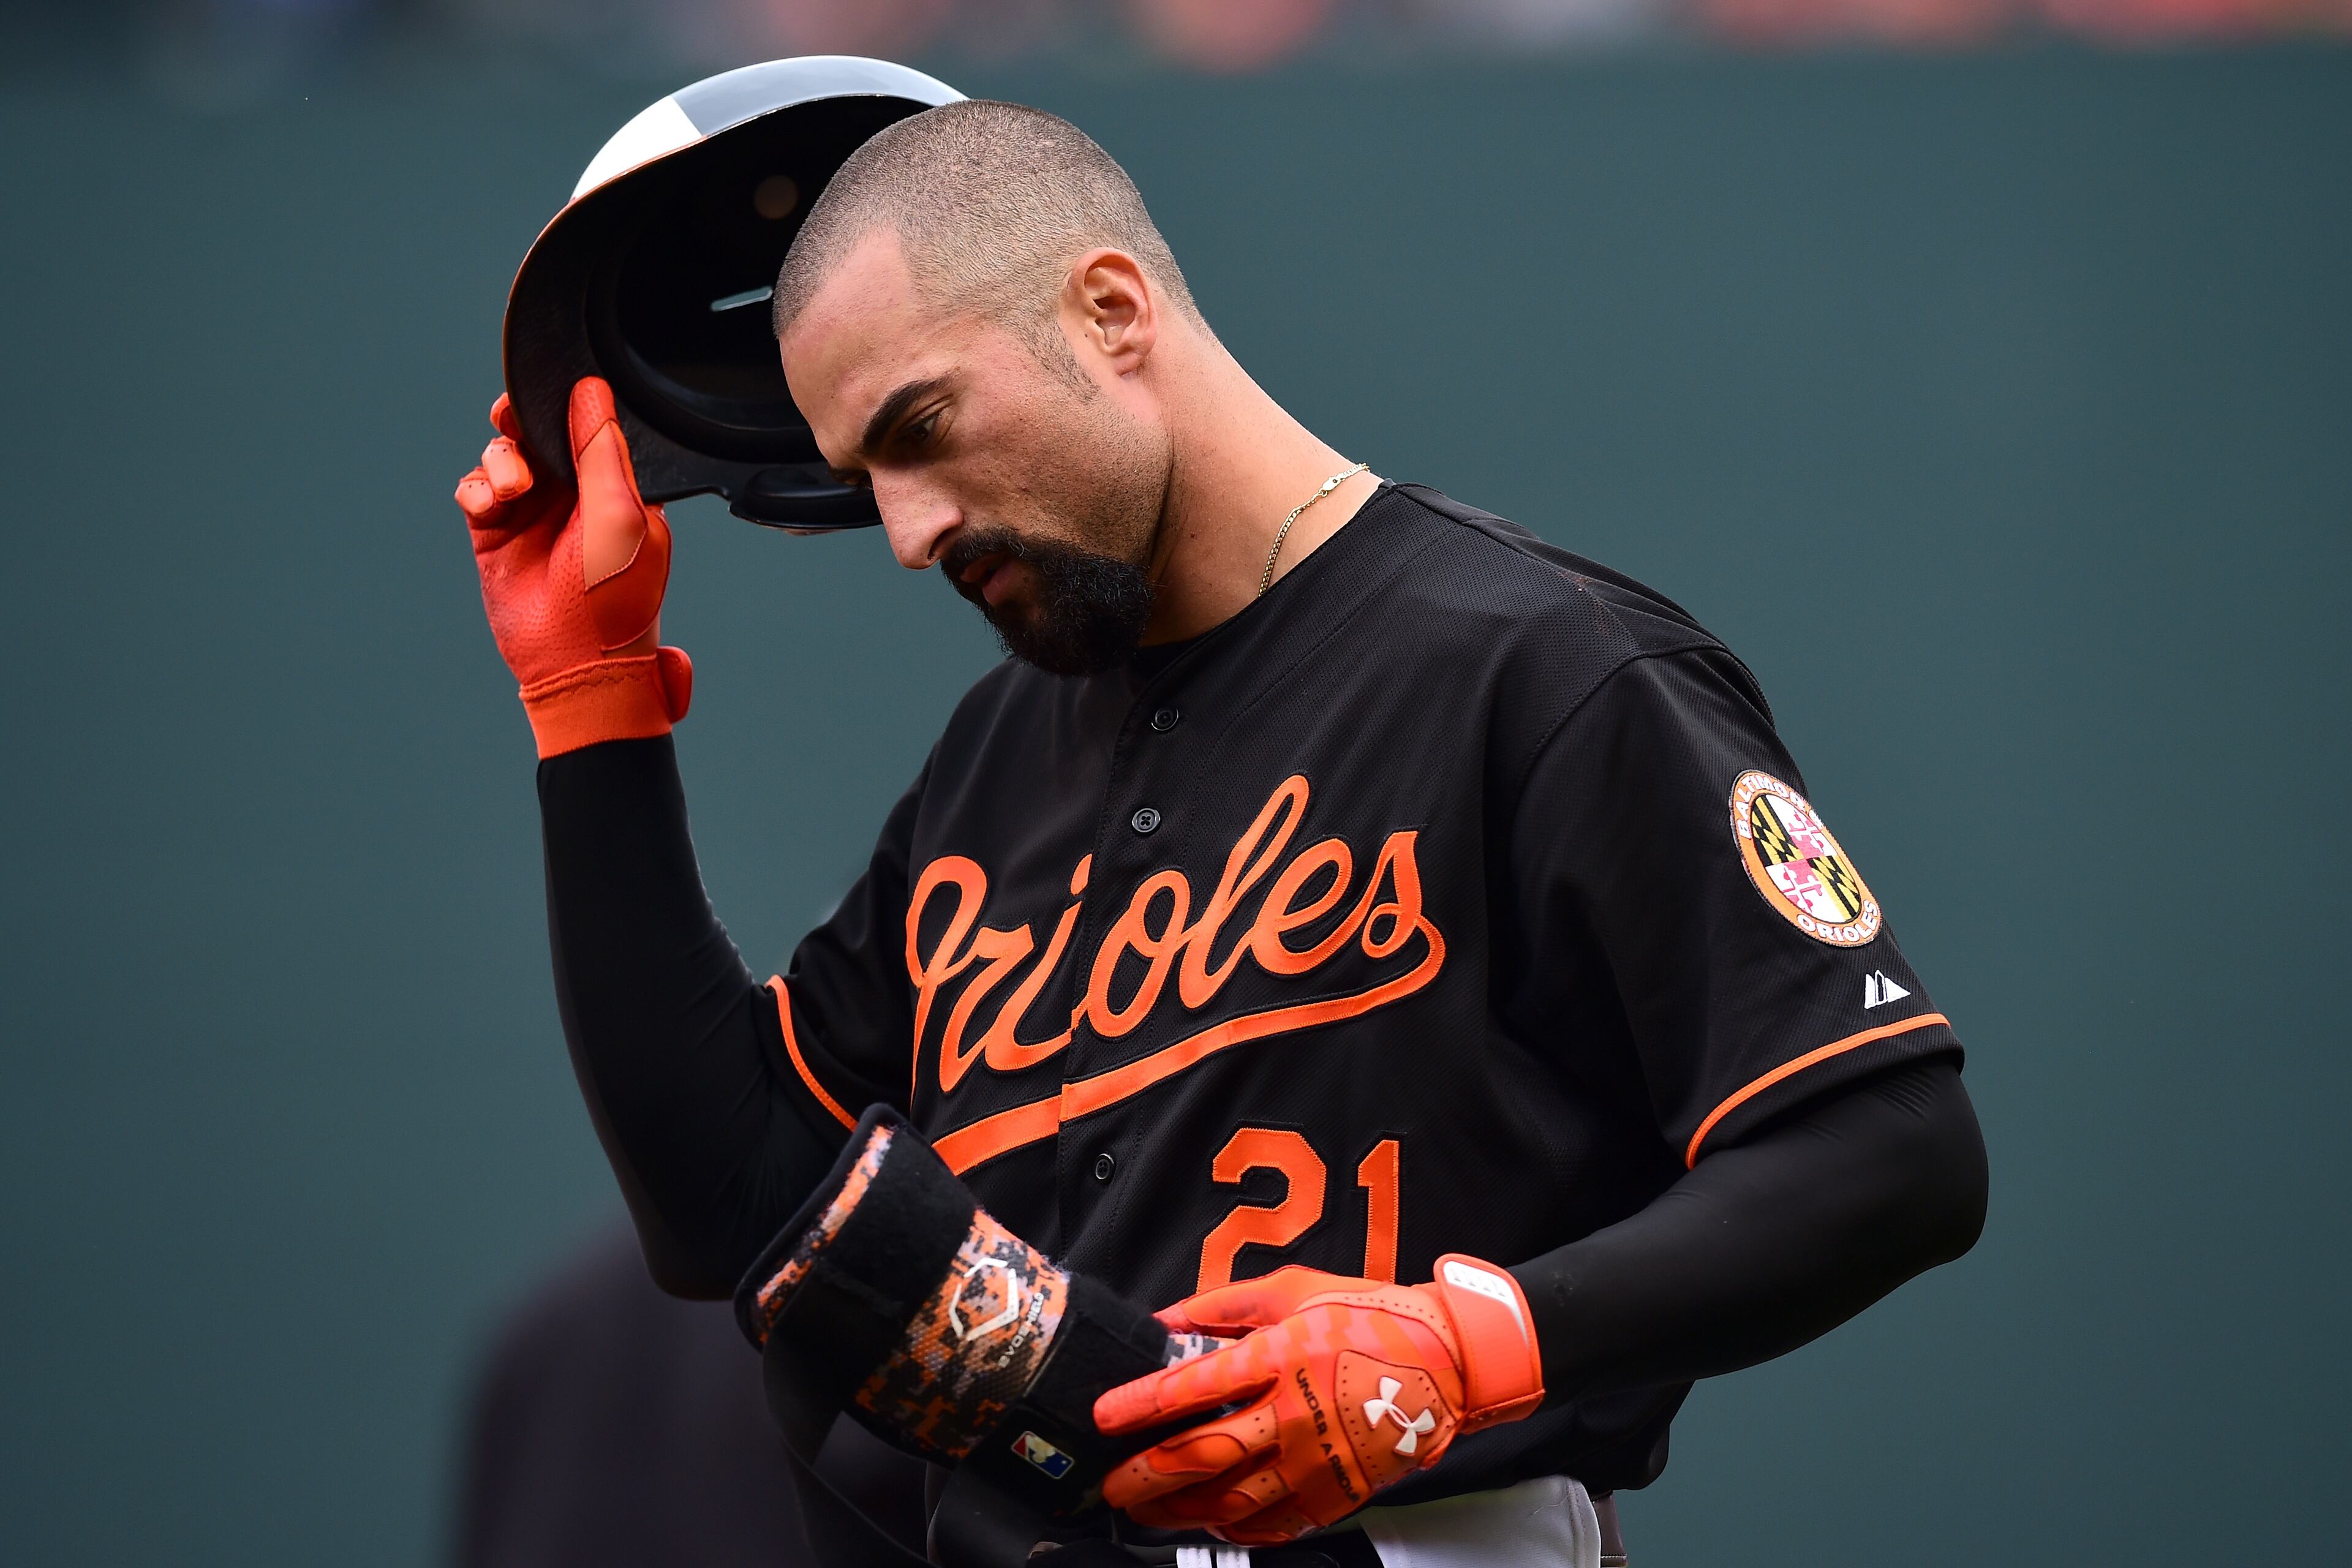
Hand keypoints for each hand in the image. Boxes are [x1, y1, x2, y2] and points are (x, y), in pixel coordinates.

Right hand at [456, 377, 690, 756]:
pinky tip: (491, 505)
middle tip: (510, 416)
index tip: (549, 392)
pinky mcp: (496, 532)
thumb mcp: (620, 516)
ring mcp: (533, 512)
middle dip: (522, 419)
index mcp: (617, 487)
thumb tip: (592, 392)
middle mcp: (574, 494)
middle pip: (539, 432)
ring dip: (501, 460)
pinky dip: (478, 488)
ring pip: (505, 455)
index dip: (566, 406)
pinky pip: (476, 489)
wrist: (573, 663)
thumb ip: (602, 452)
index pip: (589, 427)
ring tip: (511, 488)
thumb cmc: (613, 599)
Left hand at [1095, 1258, 1544, 1544]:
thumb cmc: (1372, 1316)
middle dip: (1145, 1474)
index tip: (1104, 1416)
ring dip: (1178, 1510)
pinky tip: (1210, 1520)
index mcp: (1281, 1354)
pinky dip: (1234, 1528)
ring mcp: (1317, 1459)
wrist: (1449, 1360)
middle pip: (1204, 1453)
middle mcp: (1294, 1412)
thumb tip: (1164, 1321)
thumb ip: (1222, 1304)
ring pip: (1231, 1498)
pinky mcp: (1337, 1491)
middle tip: (1110, 1483)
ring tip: (1145, 1510)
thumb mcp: (1293, 1288)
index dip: (1140, 1404)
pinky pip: (1275, 1524)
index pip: (1194, 1384)